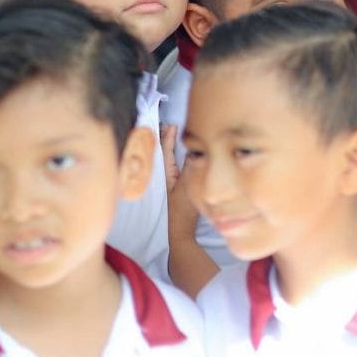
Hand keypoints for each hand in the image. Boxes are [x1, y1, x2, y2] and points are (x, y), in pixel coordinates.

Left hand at [163, 125, 198, 243]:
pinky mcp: (173, 190)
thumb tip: (193, 151)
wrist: (180, 231)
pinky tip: (177, 154)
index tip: (172, 125)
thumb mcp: (188, 186)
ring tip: (170, 133)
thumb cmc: (183, 210)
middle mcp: (165, 177)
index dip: (168, 137)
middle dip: (165, 138)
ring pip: (167, 160)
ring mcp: (168, 183)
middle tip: (168, 124)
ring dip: (168, 147)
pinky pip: (172, 168)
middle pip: (163, 153)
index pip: (166, 150)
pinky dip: (173, 157)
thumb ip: (191, 168)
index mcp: (167, 174)